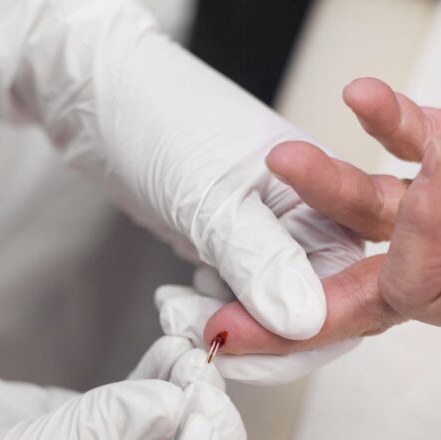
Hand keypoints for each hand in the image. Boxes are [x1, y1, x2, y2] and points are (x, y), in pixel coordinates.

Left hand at [0, 0, 361, 341]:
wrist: (101, 98)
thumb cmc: (161, 119)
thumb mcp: (213, 196)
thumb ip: (261, 261)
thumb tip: (307, 324)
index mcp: (330, 202)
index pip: (340, 296)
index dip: (292, 335)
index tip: (228, 340)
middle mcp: (311, 225)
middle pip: (308, 318)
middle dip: (251, 337)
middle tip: (193, 328)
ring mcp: (271, 240)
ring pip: (268, 318)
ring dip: (222, 326)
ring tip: (176, 307)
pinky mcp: (235, 250)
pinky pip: (238, 304)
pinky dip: (208, 313)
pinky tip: (178, 298)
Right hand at [0, 338, 245, 439]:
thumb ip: (97, 434)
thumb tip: (174, 399)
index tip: (200, 410)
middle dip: (209, 425)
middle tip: (196, 370)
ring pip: (182, 439)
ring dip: (191, 392)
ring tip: (182, 345)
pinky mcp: (91, 434)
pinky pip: (150, 408)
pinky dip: (164, 375)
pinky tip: (167, 341)